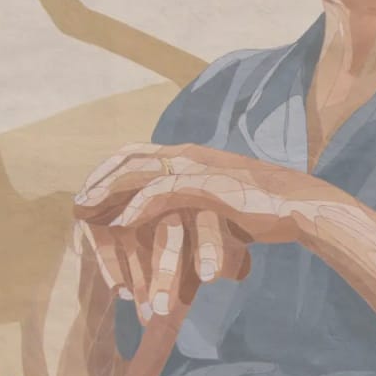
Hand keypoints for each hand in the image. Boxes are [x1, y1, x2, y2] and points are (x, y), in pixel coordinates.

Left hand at [75, 145, 330, 317]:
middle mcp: (189, 154)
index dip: (108, 170)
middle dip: (99, 178)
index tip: (88, 191)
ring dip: (108, 191)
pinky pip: (165, 192)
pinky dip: (139, 206)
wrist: (299, 205)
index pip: (137, 152)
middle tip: (77, 202)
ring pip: (139, 172)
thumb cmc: (263, 208)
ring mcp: (198, 167)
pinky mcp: (209, 185)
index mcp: (190, 155)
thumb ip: (192, 201)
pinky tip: (121, 222)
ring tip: (86, 211)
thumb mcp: (219, 200)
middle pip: (129, 157)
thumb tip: (175, 218)